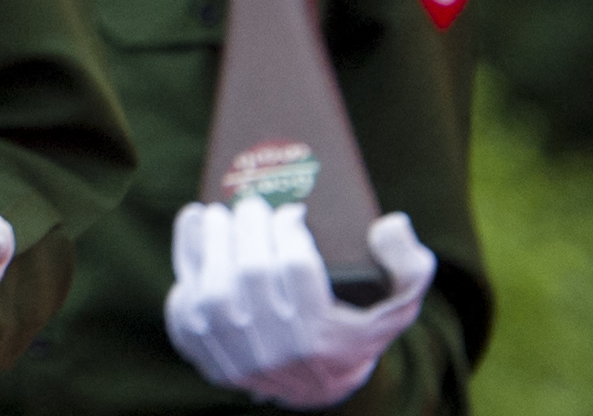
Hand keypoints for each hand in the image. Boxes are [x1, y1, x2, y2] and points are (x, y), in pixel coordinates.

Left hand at [166, 199, 434, 405]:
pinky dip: (186, 261)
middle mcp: (276, 350)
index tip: (291, 212)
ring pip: (214, 287)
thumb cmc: (351, 335)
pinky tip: (194, 232)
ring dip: (211, 238)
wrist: (312, 388)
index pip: (297, 268)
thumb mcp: (393, 310)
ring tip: (218, 212)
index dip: (288, 229)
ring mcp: (234, 355)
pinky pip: (183, 303)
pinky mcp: (202, 353)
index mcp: (322, 338)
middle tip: (251, 204)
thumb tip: (392, 223)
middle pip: (252, 272)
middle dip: (248, 225)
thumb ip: (409, 270)